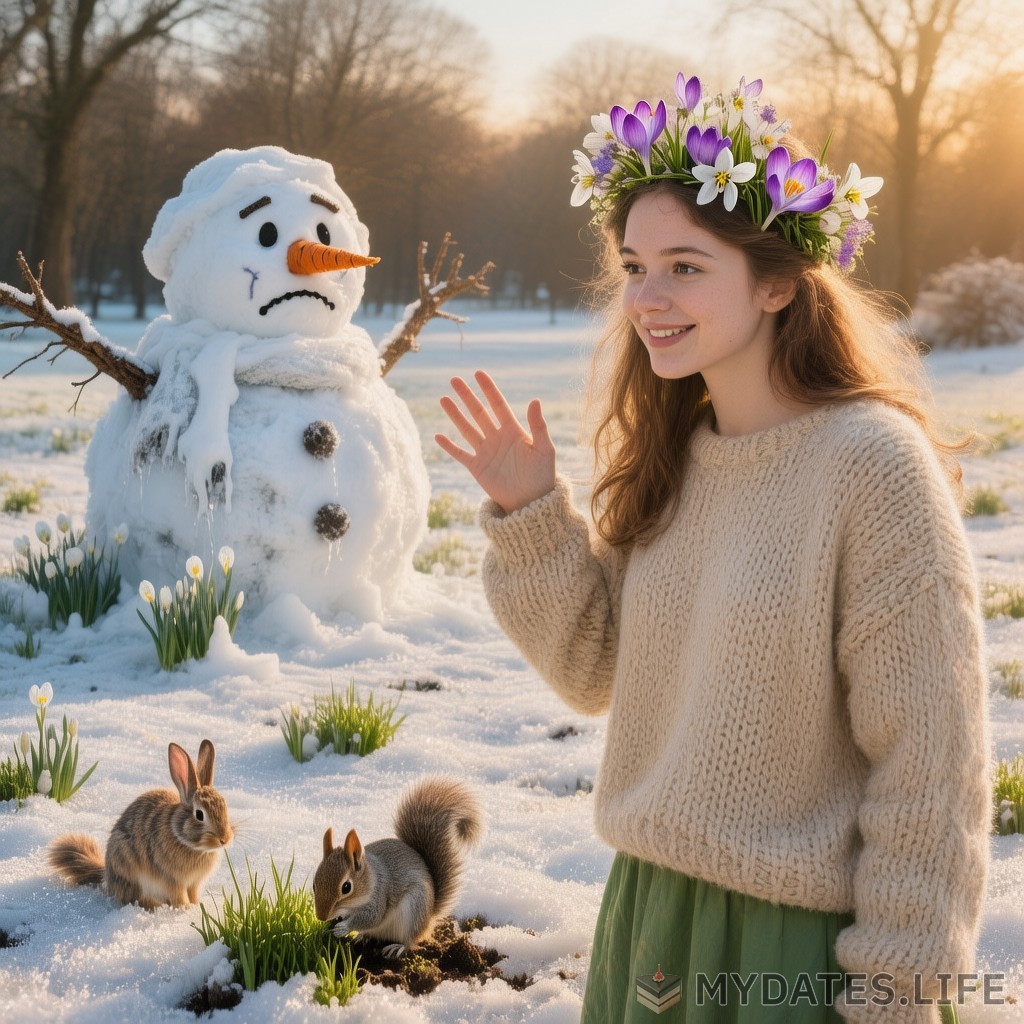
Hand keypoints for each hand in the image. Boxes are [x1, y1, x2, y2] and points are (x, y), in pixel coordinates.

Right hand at [436, 370, 555, 513]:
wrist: (532, 503)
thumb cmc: (543, 476)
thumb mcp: (545, 450)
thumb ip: (539, 426)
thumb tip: (535, 400)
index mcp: (514, 431)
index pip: (498, 405)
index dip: (489, 389)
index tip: (479, 373)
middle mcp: (497, 438)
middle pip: (478, 412)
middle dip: (467, 396)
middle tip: (454, 379)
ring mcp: (486, 452)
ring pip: (467, 429)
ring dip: (455, 415)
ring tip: (444, 399)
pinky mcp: (477, 468)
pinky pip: (460, 454)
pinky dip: (449, 446)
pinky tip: (438, 436)